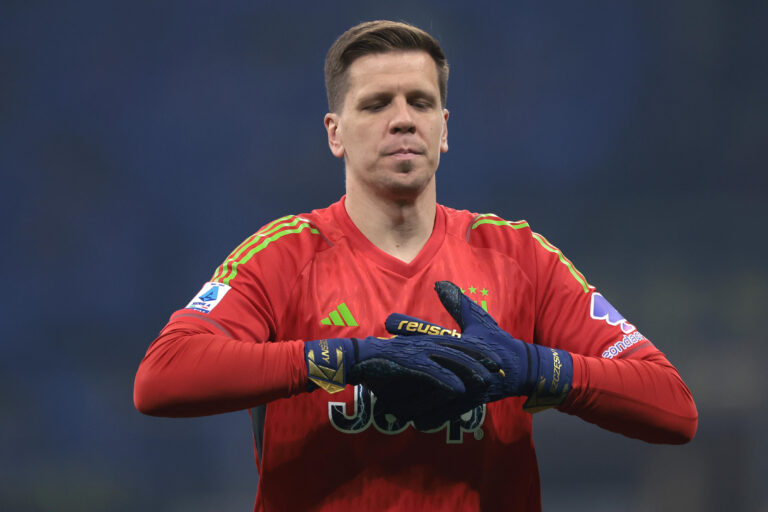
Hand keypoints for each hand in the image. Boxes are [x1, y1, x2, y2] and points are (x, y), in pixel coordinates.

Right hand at [304, 332, 493, 420]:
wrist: (355, 358)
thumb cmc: (379, 362)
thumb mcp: (405, 362)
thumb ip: (421, 367)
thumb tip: (433, 380)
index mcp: (425, 340)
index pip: (456, 341)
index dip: (476, 349)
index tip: (494, 357)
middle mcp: (424, 342)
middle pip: (459, 348)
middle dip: (481, 357)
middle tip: (500, 367)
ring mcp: (417, 351)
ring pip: (450, 359)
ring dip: (469, 370)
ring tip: (486, 380)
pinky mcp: (408, 363)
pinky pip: (432, 372)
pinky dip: (447, 380)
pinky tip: (460, 390)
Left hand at [386, 281, 572, 422]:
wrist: (523, 371)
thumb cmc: (497, 343)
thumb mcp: (479, 320)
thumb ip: (458, 304)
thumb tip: (440, 283)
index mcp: (461, 341)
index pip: (431, 331)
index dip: (409, 326)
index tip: (388, 321)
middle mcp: (460, 362)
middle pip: (424, 362)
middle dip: (399, 362)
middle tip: (376, 358)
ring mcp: (463, 384)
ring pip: (429, 391)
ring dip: (406, 393)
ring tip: (380, 393)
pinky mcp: (467, 403)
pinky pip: (442, 412)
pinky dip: (424, 415)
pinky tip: (405, 417)